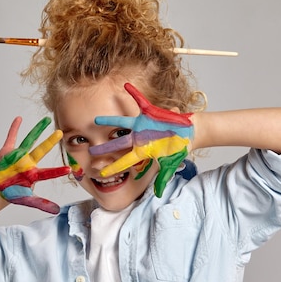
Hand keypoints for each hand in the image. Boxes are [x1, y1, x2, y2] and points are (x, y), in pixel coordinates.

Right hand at [0, 117, 70, 213]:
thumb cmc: (13, 194)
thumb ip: (41, 204)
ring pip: (29, 140)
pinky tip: (19, 119)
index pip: (48, 173)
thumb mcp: (27, 200)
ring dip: (36, 130)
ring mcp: (19, 156)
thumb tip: (57, 211)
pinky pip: (12, 138)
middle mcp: (28, 163)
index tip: (69, 168)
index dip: (58, 171)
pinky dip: (14, 128)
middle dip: (50, 142)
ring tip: (46, 120)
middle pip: (41, 150)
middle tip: (60, 132)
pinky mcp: (8, 151)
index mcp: (33, 174)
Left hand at [90, 83, 193, 197]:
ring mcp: (142, 125)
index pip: (124, 161)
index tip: (100, 174)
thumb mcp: (170, 165)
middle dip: (104, 148)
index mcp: (142, 151)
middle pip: (117, 145)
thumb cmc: (179, 148)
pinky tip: (126, 86)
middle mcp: (138, 138)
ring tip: (96, 120)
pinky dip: (134, 94)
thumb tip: (159, 195)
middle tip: (91, 152)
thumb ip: (163, 179)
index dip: (112, 167)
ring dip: (109, 121)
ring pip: (122, 123)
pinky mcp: (150, 113)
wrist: (189, 132)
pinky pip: (140, 101)